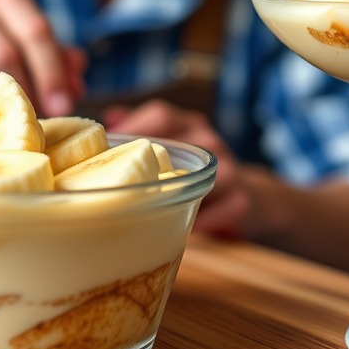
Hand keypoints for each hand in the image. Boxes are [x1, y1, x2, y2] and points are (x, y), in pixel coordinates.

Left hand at [102, 99, 258, 238]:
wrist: (247, 198)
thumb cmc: (195, 175)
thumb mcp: (173, 148)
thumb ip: (142, 134)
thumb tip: (109, 121)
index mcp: (188, 125)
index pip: (161, 115)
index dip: (131, 128)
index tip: (102, 148)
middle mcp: (210, 141)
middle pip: (180, 143)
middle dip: (145, 164)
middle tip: (113, 185)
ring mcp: (231, 171)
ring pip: (204, 180)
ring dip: (174, 200)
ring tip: (144, 213)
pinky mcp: (241, 202)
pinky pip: (220, 213)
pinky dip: (199, 225)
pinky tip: (180, 233)